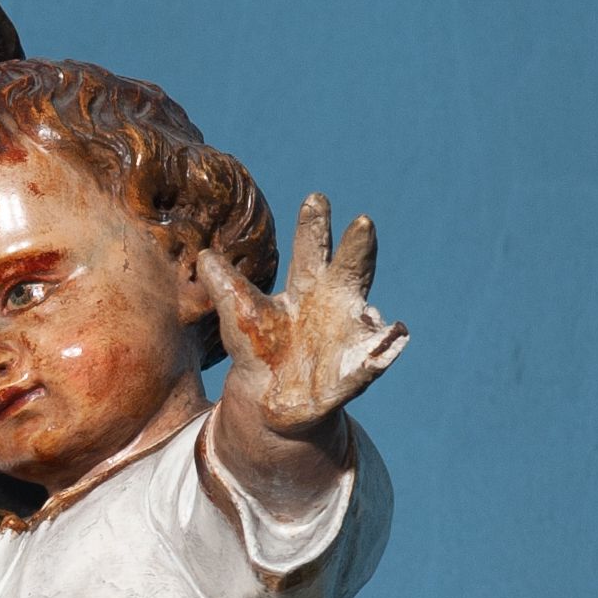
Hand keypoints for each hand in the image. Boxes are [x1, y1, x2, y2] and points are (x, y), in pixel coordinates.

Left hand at [203, 193, 407, 440]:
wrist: (270, 399)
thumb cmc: (260, 346)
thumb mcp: (239, 313)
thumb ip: (225, 286)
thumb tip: (204, 256)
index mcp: (308, 284)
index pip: (311, 248)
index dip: (312, 225)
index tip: (315, 198)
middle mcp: (337, 303)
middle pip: (349, 269)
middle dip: (356, 247)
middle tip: (361, 221)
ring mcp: (350, 337)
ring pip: (367, 318)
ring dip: (375, 313)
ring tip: (385, 313)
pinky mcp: (352, 374)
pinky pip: (368, 366)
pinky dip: (379, 357)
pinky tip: (394, 342)